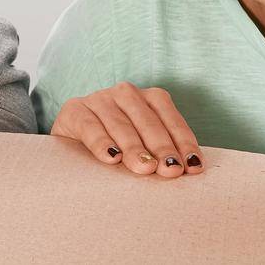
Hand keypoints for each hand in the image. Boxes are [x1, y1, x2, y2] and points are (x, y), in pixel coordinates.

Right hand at [49, 82, 204, 178]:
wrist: (72, 141)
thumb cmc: (117, 146)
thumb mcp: (142, 145)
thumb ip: (161, 153)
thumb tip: (189, 171)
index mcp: (148, 98)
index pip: (170, 118)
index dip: (183, 142)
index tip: (192, 167)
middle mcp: (126, 93)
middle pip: (147, 121)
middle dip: (161, 147)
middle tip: (170, 169)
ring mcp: (99, 99)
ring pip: (121, 123)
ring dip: (134, 147)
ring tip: (145, 167)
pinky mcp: (75, 109)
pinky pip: (90, 125)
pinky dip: (101, 142)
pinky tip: (111, 158)